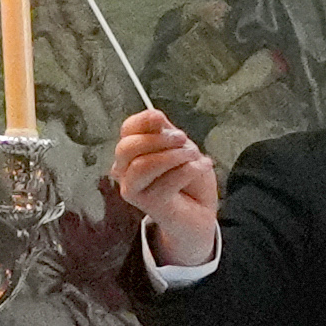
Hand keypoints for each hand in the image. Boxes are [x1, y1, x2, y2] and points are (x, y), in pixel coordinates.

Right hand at [109, 106, 221, 261]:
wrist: (199, 211)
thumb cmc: (187, 177)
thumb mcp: (179, 146)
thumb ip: (164, 131)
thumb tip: (153, 114)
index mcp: (131, 151)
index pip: (127, 129)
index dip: (144, 120)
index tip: (161, 119)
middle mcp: (124, 170)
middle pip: (127, 147)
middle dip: (159, 140)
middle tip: (185, 140)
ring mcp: (133, 190)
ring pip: (142, 165)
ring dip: (174, 156)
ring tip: (196, 156)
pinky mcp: (148, 205)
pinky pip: (165, 183)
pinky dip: (188, 171)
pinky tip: (201, 168)